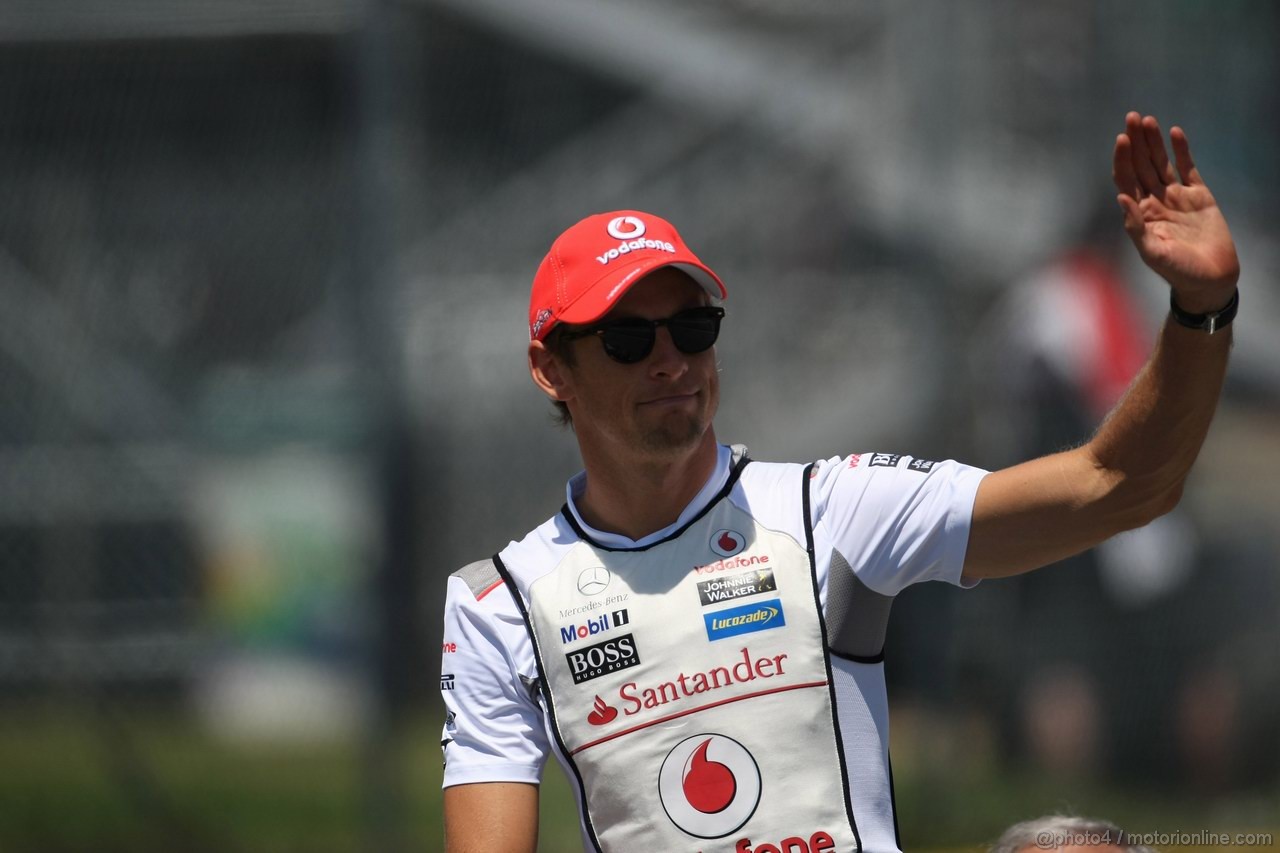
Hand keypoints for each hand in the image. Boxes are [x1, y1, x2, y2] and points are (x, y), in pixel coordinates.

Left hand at [1113, 112, 1239, 312]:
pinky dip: (1182, 150)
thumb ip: (1136, 227)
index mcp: (1140, 213)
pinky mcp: (1199, 195)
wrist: (1210, 279)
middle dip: (1135, 142)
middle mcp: (1155, 201)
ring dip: (1153, 141)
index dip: (1123, 159)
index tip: (1122, 138)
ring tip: (1146, 119)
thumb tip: (1121, 198)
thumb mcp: (1153, 252)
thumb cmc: (1178, 271)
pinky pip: (1188, 168)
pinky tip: (1175, 133)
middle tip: (1131, 117)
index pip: (1126, 179)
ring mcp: (1176, 197)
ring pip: (1161, 162)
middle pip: (1141, 165)